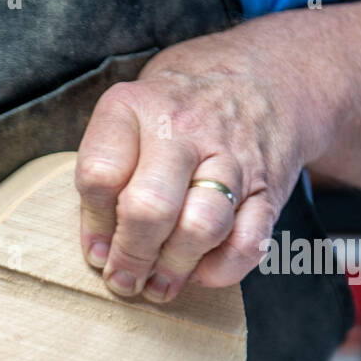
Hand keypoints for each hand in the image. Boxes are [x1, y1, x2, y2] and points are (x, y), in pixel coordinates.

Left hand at [75, 31, 321, 303]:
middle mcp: (182, 130)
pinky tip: (202, 272)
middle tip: (124, 280)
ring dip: (174, 268)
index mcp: (134, 108)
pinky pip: (248, 242)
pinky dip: (223, 269)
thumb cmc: (174, 110)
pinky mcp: (267, 187)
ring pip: (200, 227)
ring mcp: (230, 157)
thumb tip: (100, 253)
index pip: (100, 176)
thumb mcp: (128, 117)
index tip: (97, 251)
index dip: (93, 225)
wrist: (263, 75)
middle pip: (150, 207)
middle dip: (132, 257)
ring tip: (158, 285)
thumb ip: (107, 175)